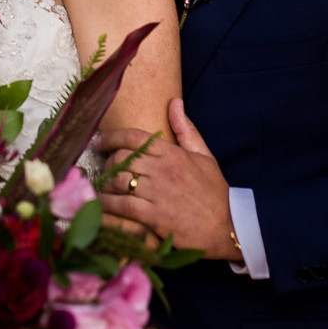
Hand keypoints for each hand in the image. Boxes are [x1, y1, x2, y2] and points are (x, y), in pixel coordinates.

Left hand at [98, 99, 239, 259]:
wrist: (228, 227)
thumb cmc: (215, 192)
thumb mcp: (204, 155)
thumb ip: (186, 129)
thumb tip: (174, 101)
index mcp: (173, 153)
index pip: (134, 137)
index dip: (111, 137)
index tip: (99, 142)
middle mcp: (163, 170)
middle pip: (122, 158)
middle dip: (108, 163)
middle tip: (105, 169)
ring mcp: (158, 194)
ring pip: (119, 181)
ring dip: (106, 184)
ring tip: (104, 187)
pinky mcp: (154, 217)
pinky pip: (122, 206)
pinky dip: (108, 204)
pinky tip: (103, 204)